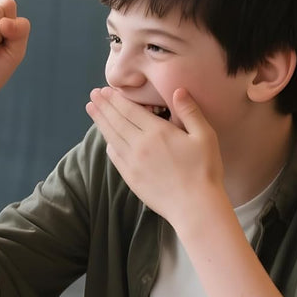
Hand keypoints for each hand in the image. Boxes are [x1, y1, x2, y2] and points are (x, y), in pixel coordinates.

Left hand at [86, 86, 224, 227]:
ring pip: (112, 137)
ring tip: (91, 109)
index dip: (116, 99)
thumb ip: (189, 111)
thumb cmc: (205, 170)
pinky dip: (108, 143)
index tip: (105, 90)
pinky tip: (106, 138)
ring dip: (100, 121)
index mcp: (157, 132)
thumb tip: (178, 90)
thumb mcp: (204, 136)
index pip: (130, 110)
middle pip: (116, 121)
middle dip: (103, 106)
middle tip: (93, 95)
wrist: (194, 206)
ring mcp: (132, 162)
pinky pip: (114, 156)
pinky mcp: (130, 177)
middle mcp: (140, 145)